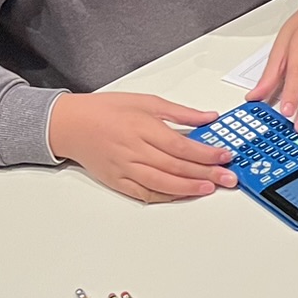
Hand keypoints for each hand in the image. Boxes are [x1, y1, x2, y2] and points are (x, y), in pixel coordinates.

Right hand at [48, 92, 236, 203]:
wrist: (69, 124)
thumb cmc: (106, 110)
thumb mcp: (146, 101)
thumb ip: (180, 113)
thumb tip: (209, 117)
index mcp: (142, 127)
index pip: (181, 144)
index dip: (205, 153)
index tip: (225, 156)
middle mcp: (133, 150)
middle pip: (175, 166)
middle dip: (206, 173)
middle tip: (228, 178)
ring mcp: (124, 168)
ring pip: (162, 183)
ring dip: (188, 188)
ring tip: (209, 189)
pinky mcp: (117, 181)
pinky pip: (144, 193)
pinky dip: (165, 196)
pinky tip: (182, 195)